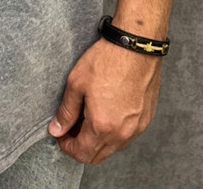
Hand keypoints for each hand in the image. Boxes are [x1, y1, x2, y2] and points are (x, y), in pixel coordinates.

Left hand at [48, 37, 161, 164]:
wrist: (136, 46)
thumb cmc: (106, 60)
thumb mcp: (76, 83)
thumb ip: (66, 111)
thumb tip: (56, 130)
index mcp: (102, 126)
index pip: (81, 153)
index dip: (67, 146)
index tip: (61, 134)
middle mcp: (122, 133)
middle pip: (98, 156)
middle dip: (81, 146)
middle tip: (72, 127)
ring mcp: (137, 127)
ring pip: (113, 148)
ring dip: (98, 140)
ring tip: (88, 117)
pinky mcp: (146, 118)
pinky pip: (127, 136)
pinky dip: (114, 132)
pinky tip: (107, 112)